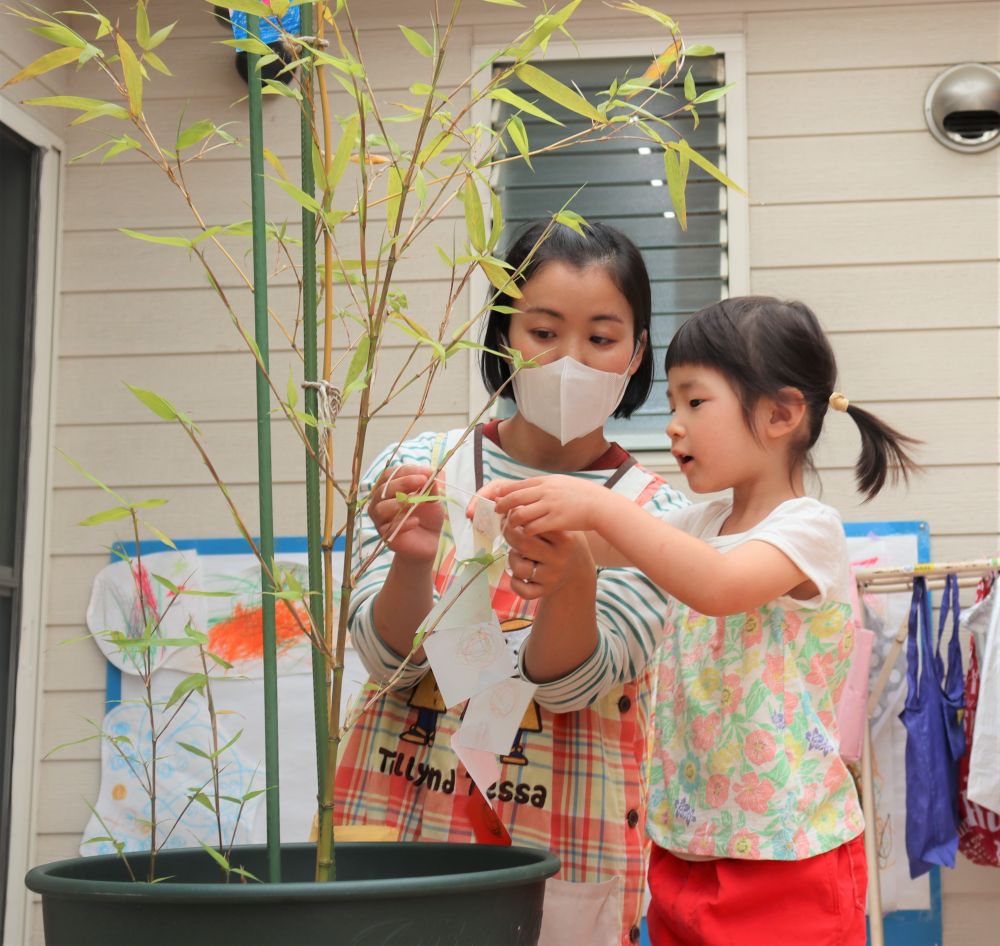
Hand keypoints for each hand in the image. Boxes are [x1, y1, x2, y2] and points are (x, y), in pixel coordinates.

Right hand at [368, 464, 443, 562]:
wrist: (428, 543)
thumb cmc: (427, 517)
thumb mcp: (433, 500)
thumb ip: (431, 487)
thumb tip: (431, 474)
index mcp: (390, 488)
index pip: (390, 474)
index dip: (407, 470)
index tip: (427, 472)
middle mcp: (380, 502)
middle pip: (384, 488)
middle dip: (404, 482)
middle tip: (423, 481)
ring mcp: (380, 519)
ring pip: (381, 508)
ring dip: (399, 502)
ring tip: (416, 502)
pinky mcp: (385, 535)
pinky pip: (389, 528)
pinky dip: (403, 523)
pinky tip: (416, 521)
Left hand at [489, 475, 604, 536]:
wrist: (600, 505)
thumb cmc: (582, 495)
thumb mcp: (561, 484)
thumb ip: (544, 486)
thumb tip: (528, 489)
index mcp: (546, 481)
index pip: (517, 485)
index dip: (503, 493)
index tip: (496, 499)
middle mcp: (546, 491)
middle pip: (514, 498)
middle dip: (502, 506)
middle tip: (497, 513)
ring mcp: (550, 505)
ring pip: (520, 514)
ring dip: (512, 521)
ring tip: (510, 527)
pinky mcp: (556, 520)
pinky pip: (533, 527)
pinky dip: (525, 532)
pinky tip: (525, 536)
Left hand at [504, 521, 595, 601]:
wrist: (578, 570)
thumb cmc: (561, 542)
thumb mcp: (559, 526)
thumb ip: (538, 514)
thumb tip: (501, 500)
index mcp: (565, 539)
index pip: (533, 524)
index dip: (515, 517)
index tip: (510, 514)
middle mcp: (559, 558)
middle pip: (523, 543)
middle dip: (509, 534)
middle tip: (507, 529)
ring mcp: (552, 577)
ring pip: (519, 568)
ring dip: (512, 558)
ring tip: (518, 553)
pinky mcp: (544, 591)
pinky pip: (521, 589)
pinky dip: (515, 582)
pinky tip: (519, 573)